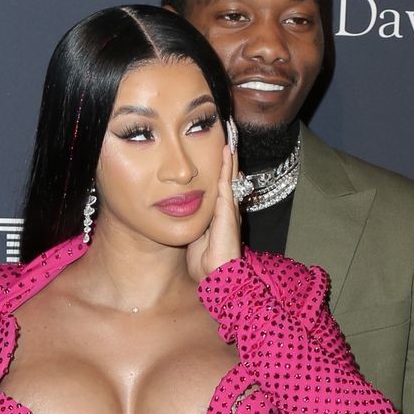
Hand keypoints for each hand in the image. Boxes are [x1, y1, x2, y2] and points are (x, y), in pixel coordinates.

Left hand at [185, 141, 241, 284]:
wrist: (217, 276)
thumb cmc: (205, 264)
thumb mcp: (195, 239)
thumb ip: (192, 225)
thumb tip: (182, 215)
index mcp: (219, 218)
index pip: (220, 190)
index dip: (220, 173)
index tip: (219, 156)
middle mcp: (227, 211)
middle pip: (228, 179)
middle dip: (228, 160)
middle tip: (230, 139)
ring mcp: (229, 209)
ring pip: (229, 177)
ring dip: (229, 157)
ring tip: (231, 138)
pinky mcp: (227, 209)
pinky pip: (227, 182)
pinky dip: (226, 165)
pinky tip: (226, 150)